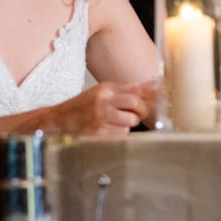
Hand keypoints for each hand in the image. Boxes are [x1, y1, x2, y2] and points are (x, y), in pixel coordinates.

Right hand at [40, 78, 156, 135]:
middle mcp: (104, 101)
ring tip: (117, 121)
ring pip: (131, 121)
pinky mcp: (99, 133)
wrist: (58, 121)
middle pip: (137, 103)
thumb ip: (124, 90)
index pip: (136, 88)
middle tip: (139, 113)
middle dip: (142, 110)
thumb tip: (149, 87)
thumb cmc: (81, 107)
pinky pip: (121, 134)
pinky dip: (119, 133)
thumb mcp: (100, 92)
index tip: (161, 95)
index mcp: (106, 89)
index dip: (151, 94)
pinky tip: (108, 130)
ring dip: (129, 123)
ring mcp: (101, 118)